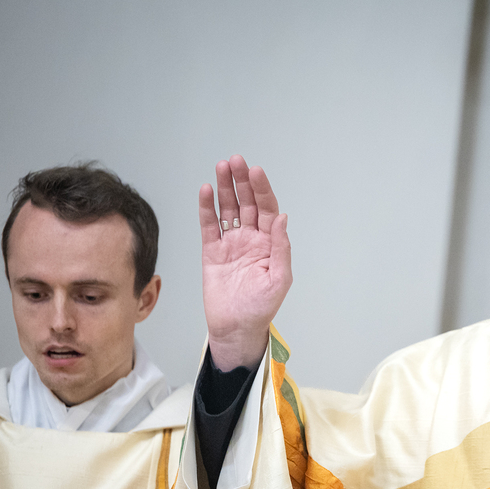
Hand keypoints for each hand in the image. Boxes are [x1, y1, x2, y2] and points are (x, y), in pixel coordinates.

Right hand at [200, 155, 292, 370]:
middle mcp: (251, 239)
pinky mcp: (212, 252)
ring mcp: (231, 244)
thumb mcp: (280, 279)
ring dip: (225, 189)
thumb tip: (283, 218)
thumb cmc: (261, 307)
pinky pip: (209, 226)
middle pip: (247, 203)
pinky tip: (206, 191)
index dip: (262, 190)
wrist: (236, 327)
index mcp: (270, 243)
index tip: (256, 172)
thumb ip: (281, 248)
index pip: (267, 209)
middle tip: (236, 161)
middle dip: (242, 182)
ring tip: (221, 167)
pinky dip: (207, 208)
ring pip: (228, 209)